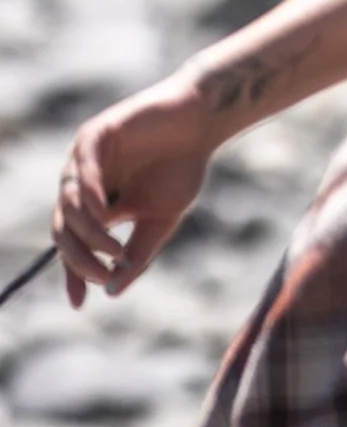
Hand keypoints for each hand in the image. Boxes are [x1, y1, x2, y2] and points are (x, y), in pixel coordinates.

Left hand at [51, 79, 214, 305]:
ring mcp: (84, 161)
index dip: (74, 273)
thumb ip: (138, 253)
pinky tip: (104, 216)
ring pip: (69, 206)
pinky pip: (81, 173)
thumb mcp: (161, 219)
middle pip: (65, 230)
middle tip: (105, 272)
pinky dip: (89, 197)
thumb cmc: (183, 168)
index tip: (80, 303)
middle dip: (80, 258)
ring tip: (114, 250)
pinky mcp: (94, 137)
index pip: (72, 245)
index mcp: (96, 206)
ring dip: (88, 233)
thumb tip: (114, 290)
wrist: (203, 123)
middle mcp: (83, 185)